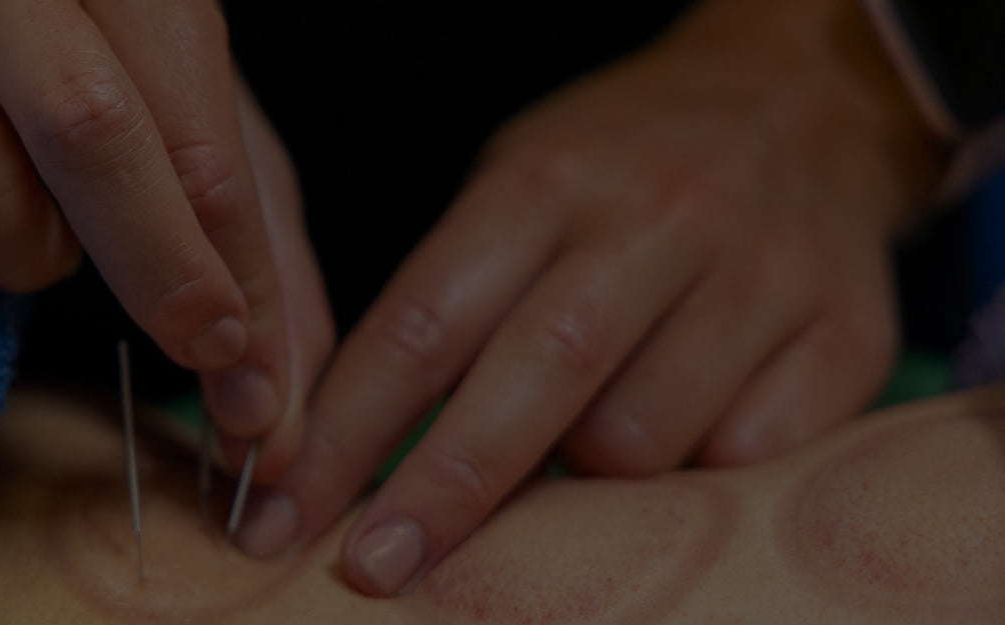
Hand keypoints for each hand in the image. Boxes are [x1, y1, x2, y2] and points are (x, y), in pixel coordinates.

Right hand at [0, 0, 330, 462]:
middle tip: (196, 345)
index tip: (250, 380)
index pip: (193, 128)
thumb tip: (273, 419)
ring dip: (16, 255)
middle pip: (85, 126)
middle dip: (155, 267)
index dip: (230, 266)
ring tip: (19, 219)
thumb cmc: (99, 89)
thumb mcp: (204, 143)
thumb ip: (259, 260)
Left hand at [235, 0, 946, 594]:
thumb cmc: (621, 166)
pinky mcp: (844, 334)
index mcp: (548, 183)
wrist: (799, 104)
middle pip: (533, 383)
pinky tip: (688, 422)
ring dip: (585, 476)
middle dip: (443, 492)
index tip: (288, 509)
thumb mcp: (517, 186)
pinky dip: (694, 469)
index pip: (425, 324)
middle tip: (376, 570)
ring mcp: (760, 276)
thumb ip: (449, 300)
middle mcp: (657, 222)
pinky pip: (744, 456)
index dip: (348, 432)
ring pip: (641, 440)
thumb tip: (360, 451)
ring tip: (584, 435)